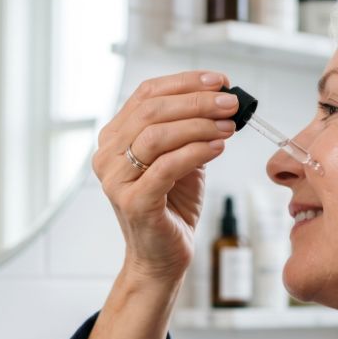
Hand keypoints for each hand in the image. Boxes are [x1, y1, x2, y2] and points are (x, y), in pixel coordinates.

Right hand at [92, 71, 239, 282]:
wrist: (162, 257)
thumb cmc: (171, 206)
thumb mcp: (181, 159)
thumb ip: (190, 130)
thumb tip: (221, 98)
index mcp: (114, 139)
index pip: (146, 95)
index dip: (185, 83)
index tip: (220, 81)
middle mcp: (107, 156)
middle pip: (151, 111)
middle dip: (196, 102)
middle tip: (230, 103)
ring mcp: (116, 180)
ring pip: (157, 135)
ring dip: (199, 125)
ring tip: (229, 125)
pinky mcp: (132, 202)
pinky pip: (166, 166)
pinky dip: (196, 152)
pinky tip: (218, 147)